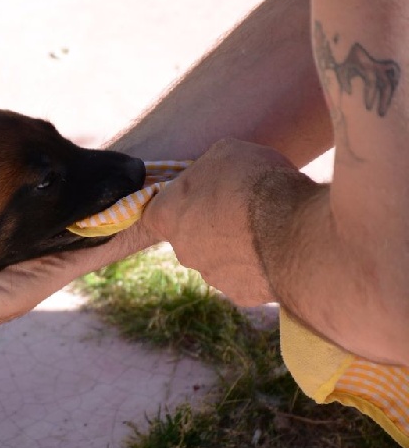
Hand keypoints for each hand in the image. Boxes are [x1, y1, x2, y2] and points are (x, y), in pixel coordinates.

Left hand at [143, 138, 293, 305]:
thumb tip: (208, 181)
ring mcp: (211, 276)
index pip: (151, 217)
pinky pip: (246, 276)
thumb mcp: (225, 152)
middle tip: (241, 207)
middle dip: (209, 223)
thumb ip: (206, 170)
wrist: (295, 232)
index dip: (169, 208)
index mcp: (168, 215)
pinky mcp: (240, 294)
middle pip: (188, 236)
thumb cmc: (254, 183)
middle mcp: (182, 251)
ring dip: (235, 245)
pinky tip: (279, 249)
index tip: (187, 202)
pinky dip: (259, 265)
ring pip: (218, 257)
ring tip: (268, 227)